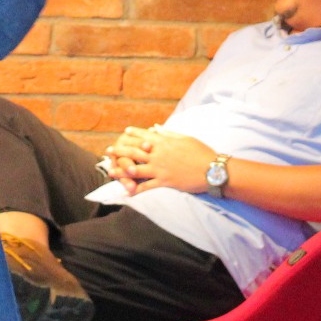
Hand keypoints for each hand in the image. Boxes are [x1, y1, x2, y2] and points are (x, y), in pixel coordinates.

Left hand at [102, 126, 217, 195]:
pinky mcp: (165, 181)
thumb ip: (169, 133)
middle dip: (120, 150)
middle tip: (109, 151)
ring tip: (110, 171)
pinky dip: (136, 190)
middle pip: (135, 151)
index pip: (145, 135)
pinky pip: (147, 186)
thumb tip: (156, 128)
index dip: (134, 133)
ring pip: (136, 169)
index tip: (125, 132)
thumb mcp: (185, 138)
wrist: (212, 169)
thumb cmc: (201, 152)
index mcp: (165, 142)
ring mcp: (160, 168)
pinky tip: (127, 193)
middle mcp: (159, 154)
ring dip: (122, 171)